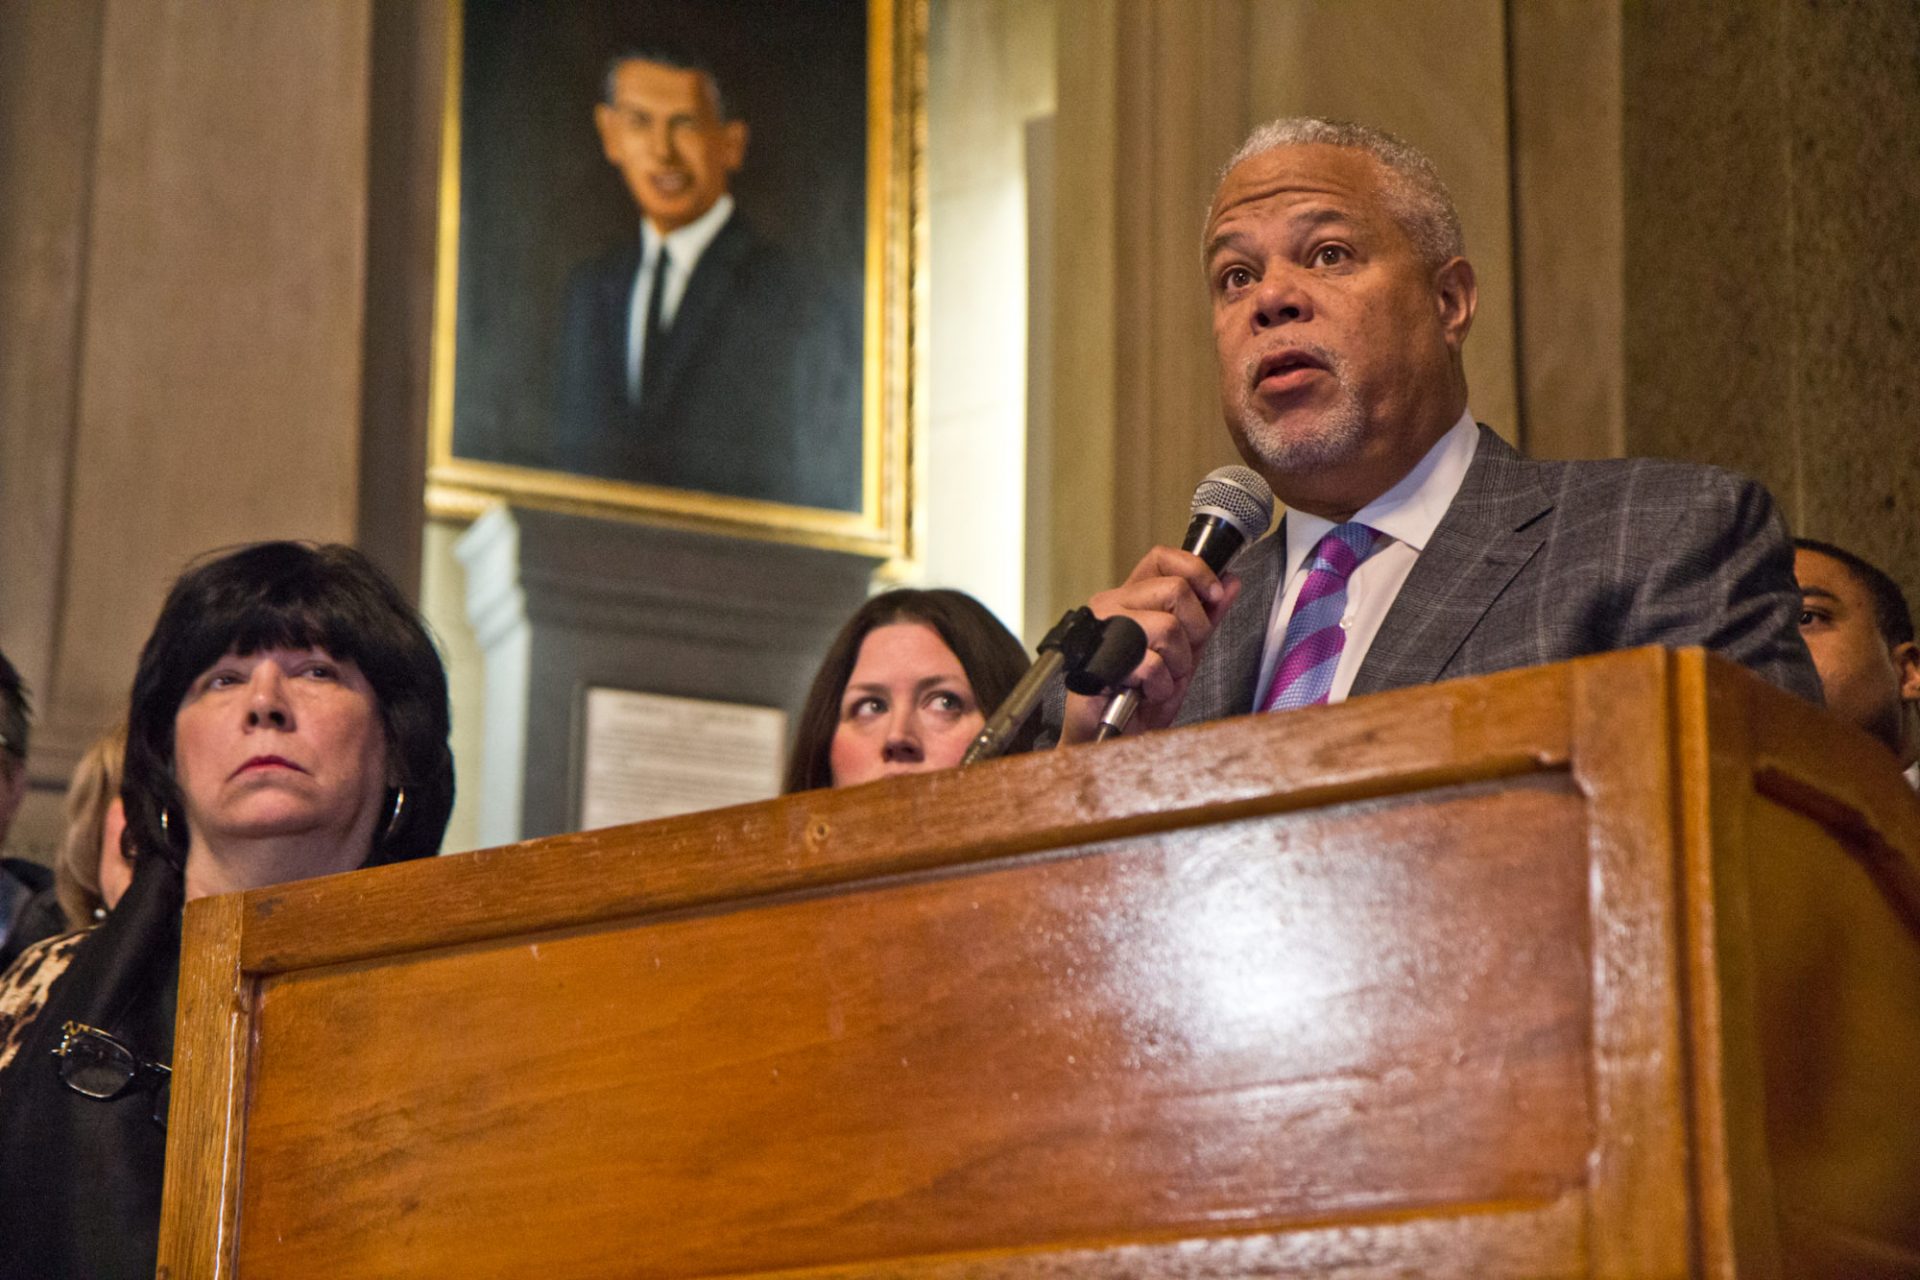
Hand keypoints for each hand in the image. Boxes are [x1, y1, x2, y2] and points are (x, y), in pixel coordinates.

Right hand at [1059, 547, 1242, 743]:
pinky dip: (1159, 686)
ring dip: (1176, 664)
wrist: (1114, 736)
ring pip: (1167, 627)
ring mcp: (1101, 631)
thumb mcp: (1185, 651)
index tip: (1214, 594)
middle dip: (1194, 631)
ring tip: (1160, 679)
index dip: (1195, 569)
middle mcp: (1110, 606)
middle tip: (1178, 658)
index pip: (1161, 558)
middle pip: (1175, 590)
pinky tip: (1146, 693)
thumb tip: (1230, 582)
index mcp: (1129, 598)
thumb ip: (1207, 617)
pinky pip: (1152, 664)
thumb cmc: (1141, 696)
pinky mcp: (1098, 661)